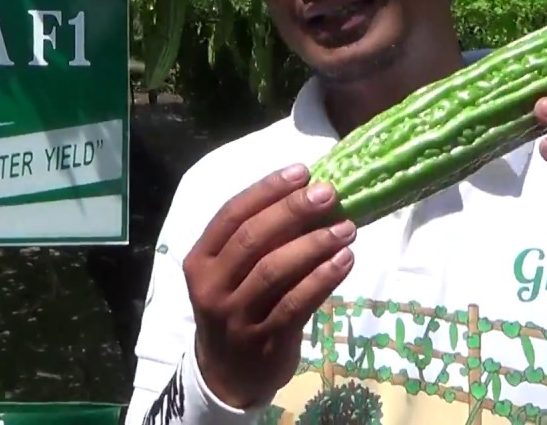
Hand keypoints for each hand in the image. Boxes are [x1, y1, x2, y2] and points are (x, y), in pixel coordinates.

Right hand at [182, 164, 355, 407]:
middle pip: (253, 239)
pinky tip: (345, 261)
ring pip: (275, 270)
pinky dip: (323, 279)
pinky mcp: (264, 340)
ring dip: (314, 244)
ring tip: (346, 228)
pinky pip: (296, 303)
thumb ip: (257, 240)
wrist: (225, 375)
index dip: (267, 190)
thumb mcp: (228, 273)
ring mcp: (236, 315)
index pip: (231, 215)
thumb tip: (309, 195)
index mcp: (200, 259)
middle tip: (328, 194)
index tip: (302, 172)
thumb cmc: (234, 308)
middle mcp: (212, 285)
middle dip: (293, 211)